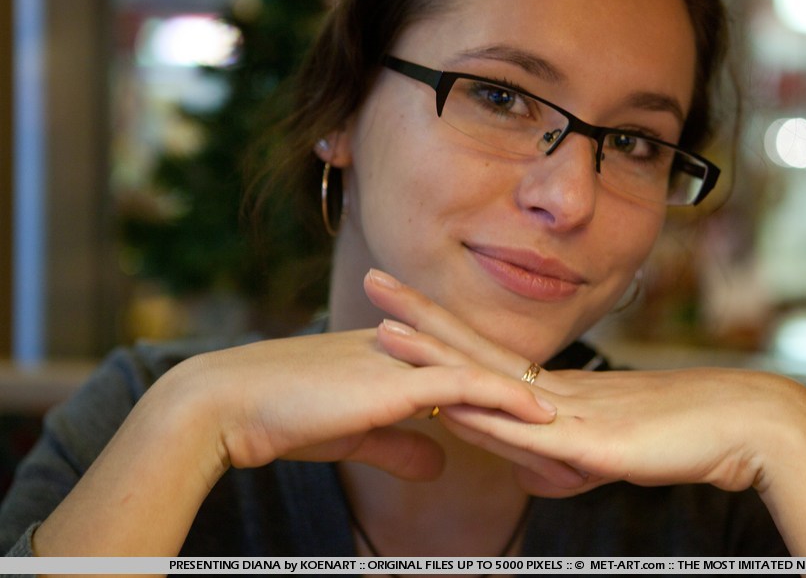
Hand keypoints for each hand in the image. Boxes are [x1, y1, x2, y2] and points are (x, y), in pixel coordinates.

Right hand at [186, 326, 555, 481]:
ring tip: (571, 411)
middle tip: (568, 403)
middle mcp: (405, 348)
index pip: (458, 365)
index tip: (534, 405)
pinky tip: (538, 414)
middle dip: (523, 386)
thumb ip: (399, 444)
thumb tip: (440, 461)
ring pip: (482, 371)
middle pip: (479, 363)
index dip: (497, 385)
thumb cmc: (283, 418)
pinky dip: (505, 399)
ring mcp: (402, 359)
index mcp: (395, 355)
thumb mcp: (355, 435)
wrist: (231, 404)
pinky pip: (466, 387)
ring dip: (527, 393)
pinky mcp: (396, 379)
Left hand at [368, 268, 805, 557]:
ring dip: (436, 357)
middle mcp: (558, 391)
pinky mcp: (599, 441)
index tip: (400, 308)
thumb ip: (571, 456)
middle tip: (375, 283)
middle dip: (421, 319)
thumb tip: (535, 470)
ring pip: (491, 382)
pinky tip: (450, 403)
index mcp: (558, 391)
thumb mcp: (615, 450)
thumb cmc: (688, 434)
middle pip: (475, 350)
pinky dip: (486, 417)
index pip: (485, 356)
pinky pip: (532, 431)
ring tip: (386, 330)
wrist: (749, 426)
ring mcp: (575, 411)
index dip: (441, 329)